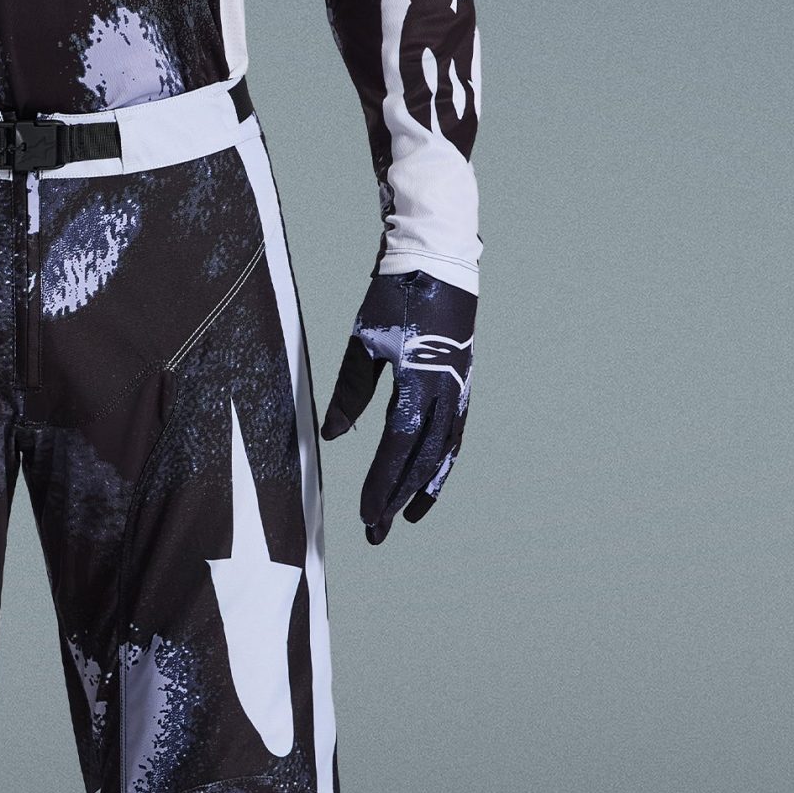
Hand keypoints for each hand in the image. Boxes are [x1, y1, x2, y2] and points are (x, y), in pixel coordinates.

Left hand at [319, 273, 474, 543]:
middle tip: (375, 532)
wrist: (438, 260)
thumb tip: (330, 437)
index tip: (365, 512)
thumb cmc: (394, 297)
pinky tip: (429, 478)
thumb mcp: (364, 342)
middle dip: (398, 497)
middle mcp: (446, 390)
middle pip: (423, 458)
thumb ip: (348, 391)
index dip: (382, 482)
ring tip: (406, 518)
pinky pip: (454, 434)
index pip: (398, 445)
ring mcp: (459, 388)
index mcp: (419, 379)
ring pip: (444, 451)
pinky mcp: (462, 383)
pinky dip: (442, 462)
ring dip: (425, 487)